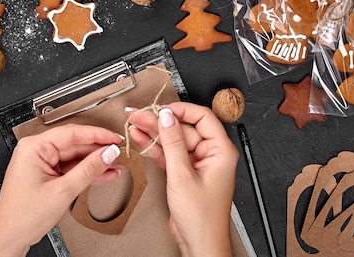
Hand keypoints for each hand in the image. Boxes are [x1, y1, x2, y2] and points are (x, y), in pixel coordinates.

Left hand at [0, 124, 123, 256]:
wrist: (9, 239)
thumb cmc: (22, 217)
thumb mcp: (63, 191)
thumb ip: (89, 169)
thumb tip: (108, 153)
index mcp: (33, 147)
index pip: (72, 133)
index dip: (97, 135)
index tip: (115, 138)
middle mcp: (35, 151)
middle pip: (75, 144)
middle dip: (98, 151)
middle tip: (119, 153)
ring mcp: (41, 163)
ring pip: (75, 157)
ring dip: (95, 163)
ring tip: (116, 166)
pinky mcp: (45, 174)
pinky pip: (70, 168)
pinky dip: (86, 172)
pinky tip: (104, 174)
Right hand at [128, 102, 238, 256]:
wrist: (199, 244)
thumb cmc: (202, 218)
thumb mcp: (183, 176)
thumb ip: (173, 143)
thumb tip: (167, 117)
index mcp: (220, 150)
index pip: (202, 117)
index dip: (180, 110)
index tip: (161, 109)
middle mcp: (210, 153)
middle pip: (183, 128)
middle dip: (159, 122)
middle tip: (138, 115)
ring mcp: (196, 163)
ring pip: (173, 140)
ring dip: (153, 133)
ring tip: (133, 123)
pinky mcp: (185, 172)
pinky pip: (169, 153)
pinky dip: (154, 147)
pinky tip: (140, 138)